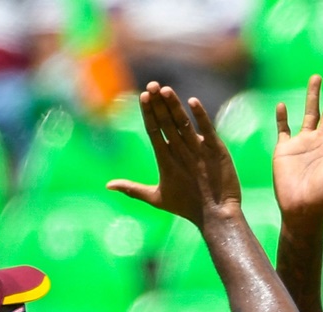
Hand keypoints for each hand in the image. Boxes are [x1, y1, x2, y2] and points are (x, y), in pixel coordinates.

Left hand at [108, 82, 240, 227]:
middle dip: (159, 104)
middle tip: (151, 85)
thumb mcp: (157, 198)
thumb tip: (107, 186)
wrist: (214, 216)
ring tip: (165, 90)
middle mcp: (181, 148)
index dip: (148, 113)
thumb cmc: (186, 206)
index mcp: (167, 156)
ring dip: (174, 107)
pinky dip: (200, 116)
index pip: (154, 129)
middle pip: (167, 122)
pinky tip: (192, 102)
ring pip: (183, 123)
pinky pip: (206, 129)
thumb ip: (133, 190)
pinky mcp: (215, 150)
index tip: (142, 97)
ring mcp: (198, 148)